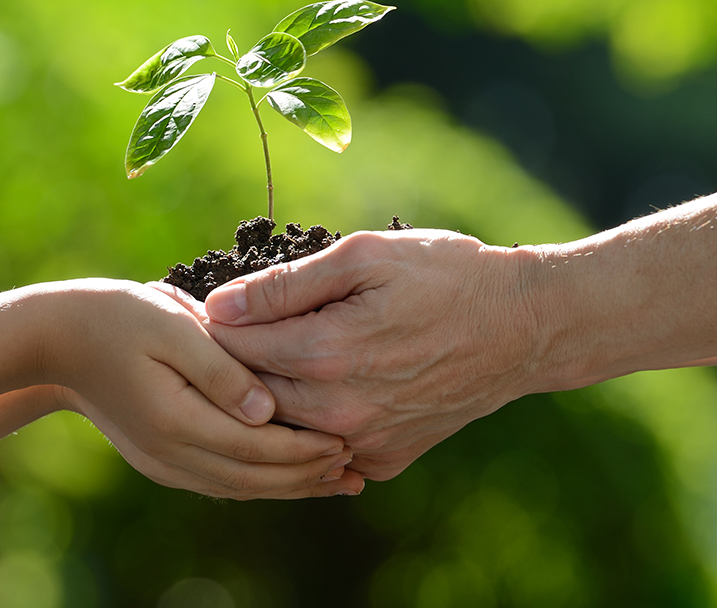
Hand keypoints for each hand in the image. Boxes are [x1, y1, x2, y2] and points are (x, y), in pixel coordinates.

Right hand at [42, 279, 362, 498]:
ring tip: (336, 480)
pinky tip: (287, 474)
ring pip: (239, 487)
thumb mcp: (172, 326)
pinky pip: (220, 481)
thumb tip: (267, 411)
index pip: (255, 447)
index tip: (346, 441)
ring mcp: (164, 462)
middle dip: (306, 476)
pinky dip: (260, 482)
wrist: (58, 340)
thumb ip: (221, 369)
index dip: (304, 449)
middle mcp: (170, 454)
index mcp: (176, 420)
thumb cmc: (118, 317)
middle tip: (356, 469)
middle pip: (253, 478)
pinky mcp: (162, 460)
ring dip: (289, 486)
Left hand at [202, 230, 540, 479]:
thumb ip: (288, 285)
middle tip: (212, 330)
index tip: (193, 304)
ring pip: (281, 428)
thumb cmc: (446, 276)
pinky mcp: (385, 459)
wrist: (523, 327)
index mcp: (326, 353)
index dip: (208, 322)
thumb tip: (221, 304)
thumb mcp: (366, 257)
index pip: (232, 346)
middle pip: (247, 394)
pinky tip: (310, 389)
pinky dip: (308, 423)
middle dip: (225, 362)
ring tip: (258, 356)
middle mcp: (339, 410)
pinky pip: (323, 449)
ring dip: (261, 396)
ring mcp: (363, 443)